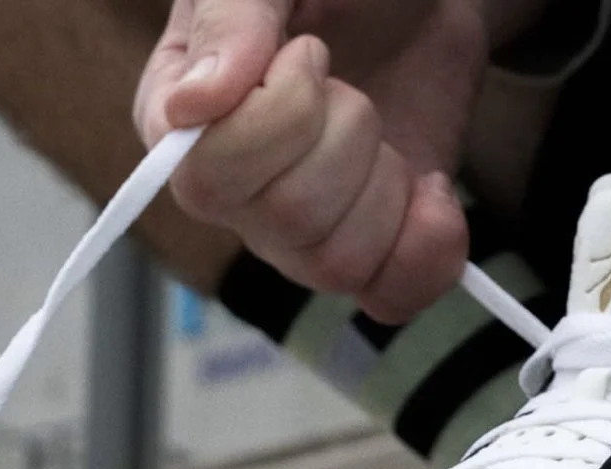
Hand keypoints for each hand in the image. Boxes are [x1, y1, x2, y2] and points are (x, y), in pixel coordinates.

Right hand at [134, 0, 492, 322]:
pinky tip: (430, 187)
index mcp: (180, 125)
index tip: (309, 52)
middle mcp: (232, 196)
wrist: (423, 4)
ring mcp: (300, 235)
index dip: (279, 120)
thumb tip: (193, 107)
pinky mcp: (371, 253)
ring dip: (384, 182)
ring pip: (337, 266)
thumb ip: (229, 20)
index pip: (207, 180)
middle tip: (349, 84)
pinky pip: (389, 298)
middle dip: (347, 135)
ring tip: (379, 128)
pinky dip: (428, 247)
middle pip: (287, 222)